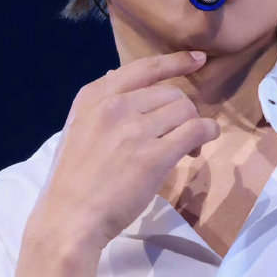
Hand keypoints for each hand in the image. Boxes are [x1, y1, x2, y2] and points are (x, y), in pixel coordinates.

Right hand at [33, 49, 220, 251]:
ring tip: (187, 150)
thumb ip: (101, 104)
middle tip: (181, 137)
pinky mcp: (154, 156)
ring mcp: (134, 129)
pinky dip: (206, 135)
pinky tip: (200, 147)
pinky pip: (195, 131)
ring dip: (194, 128)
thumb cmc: (73, 179)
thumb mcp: (78, 127)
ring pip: (185, 111)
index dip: (175, 62)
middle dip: (182, 112)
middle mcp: (114, 105)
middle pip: (171, 94)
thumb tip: (117, 74)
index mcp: (94, 96)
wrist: (70, 216)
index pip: (143, 68)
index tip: (196, 59)